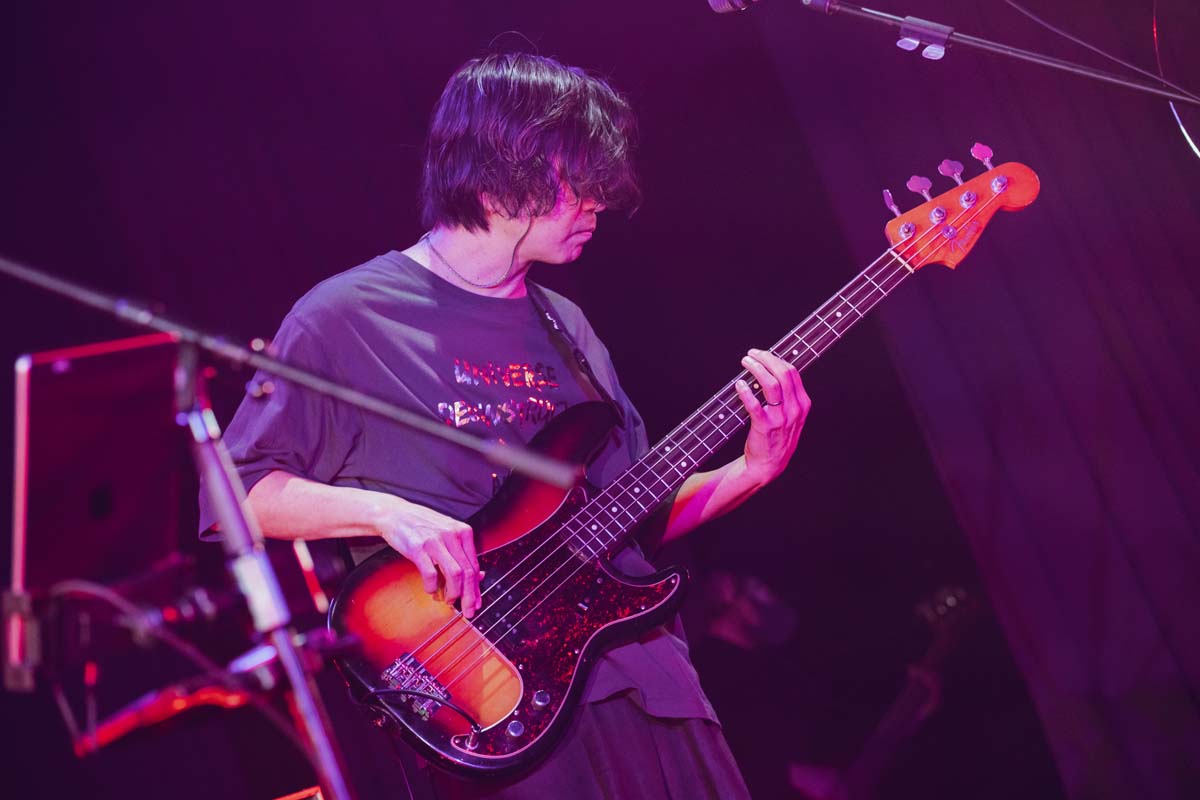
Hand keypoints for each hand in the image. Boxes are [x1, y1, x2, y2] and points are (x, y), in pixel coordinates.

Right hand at [376, 498, 481, 618]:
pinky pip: (431, 574)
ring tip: (449, 601)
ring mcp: (435, 541)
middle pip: (468, 572)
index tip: (477, 601)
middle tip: (468, 610)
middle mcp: (452, 535)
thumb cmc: (422, 525)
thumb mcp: (447, 533)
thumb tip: (478, 576)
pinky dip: (432, 587)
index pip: (475, 565)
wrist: (395, 514)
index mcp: (462, 531)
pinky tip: (431, 591)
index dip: (477, 587)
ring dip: (453, 593)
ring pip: (454, 574)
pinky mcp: (418, 548)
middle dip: (470, 596)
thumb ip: (461, 552)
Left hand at [735, 348, 811, 484]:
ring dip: (756, 369)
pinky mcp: (765, 427)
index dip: (776, 359)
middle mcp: (795, 410)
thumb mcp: (792, 417)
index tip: (763, 354)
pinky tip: (739, 384)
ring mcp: (781, 419)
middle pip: (783, 374)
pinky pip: (755, 404)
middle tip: (752, 354)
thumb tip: (770, 371)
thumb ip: (787, 397)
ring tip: (745, 362)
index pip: (792, 373)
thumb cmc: (778, 438)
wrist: (769, 466)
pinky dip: (746, 392)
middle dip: (766, 359)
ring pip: (771, 384)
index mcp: (803, 404)